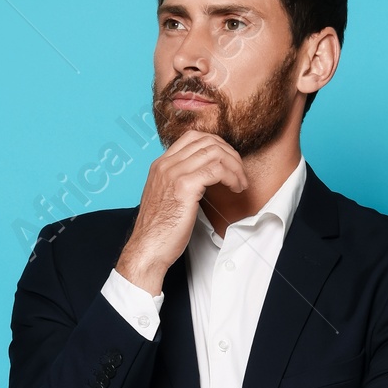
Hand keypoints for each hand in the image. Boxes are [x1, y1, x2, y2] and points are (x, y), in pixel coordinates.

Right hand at [114, 132, 246, 293]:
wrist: (147, 249)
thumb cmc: (159, 231)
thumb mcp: (166, 198)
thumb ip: (179, 183)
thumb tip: (204, 178)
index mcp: (161, 165)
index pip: (192, 137)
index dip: (216, 145)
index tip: (227, 162)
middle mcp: (166, 164)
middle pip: (206, 141)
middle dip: (229, 154)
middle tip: (239, 172)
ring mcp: (174, 173)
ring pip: (214, 152)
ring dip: (234, 166)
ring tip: (240, 182)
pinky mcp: (184, 187)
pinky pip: (216, 170)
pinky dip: (232, 176)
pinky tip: (235, 188)